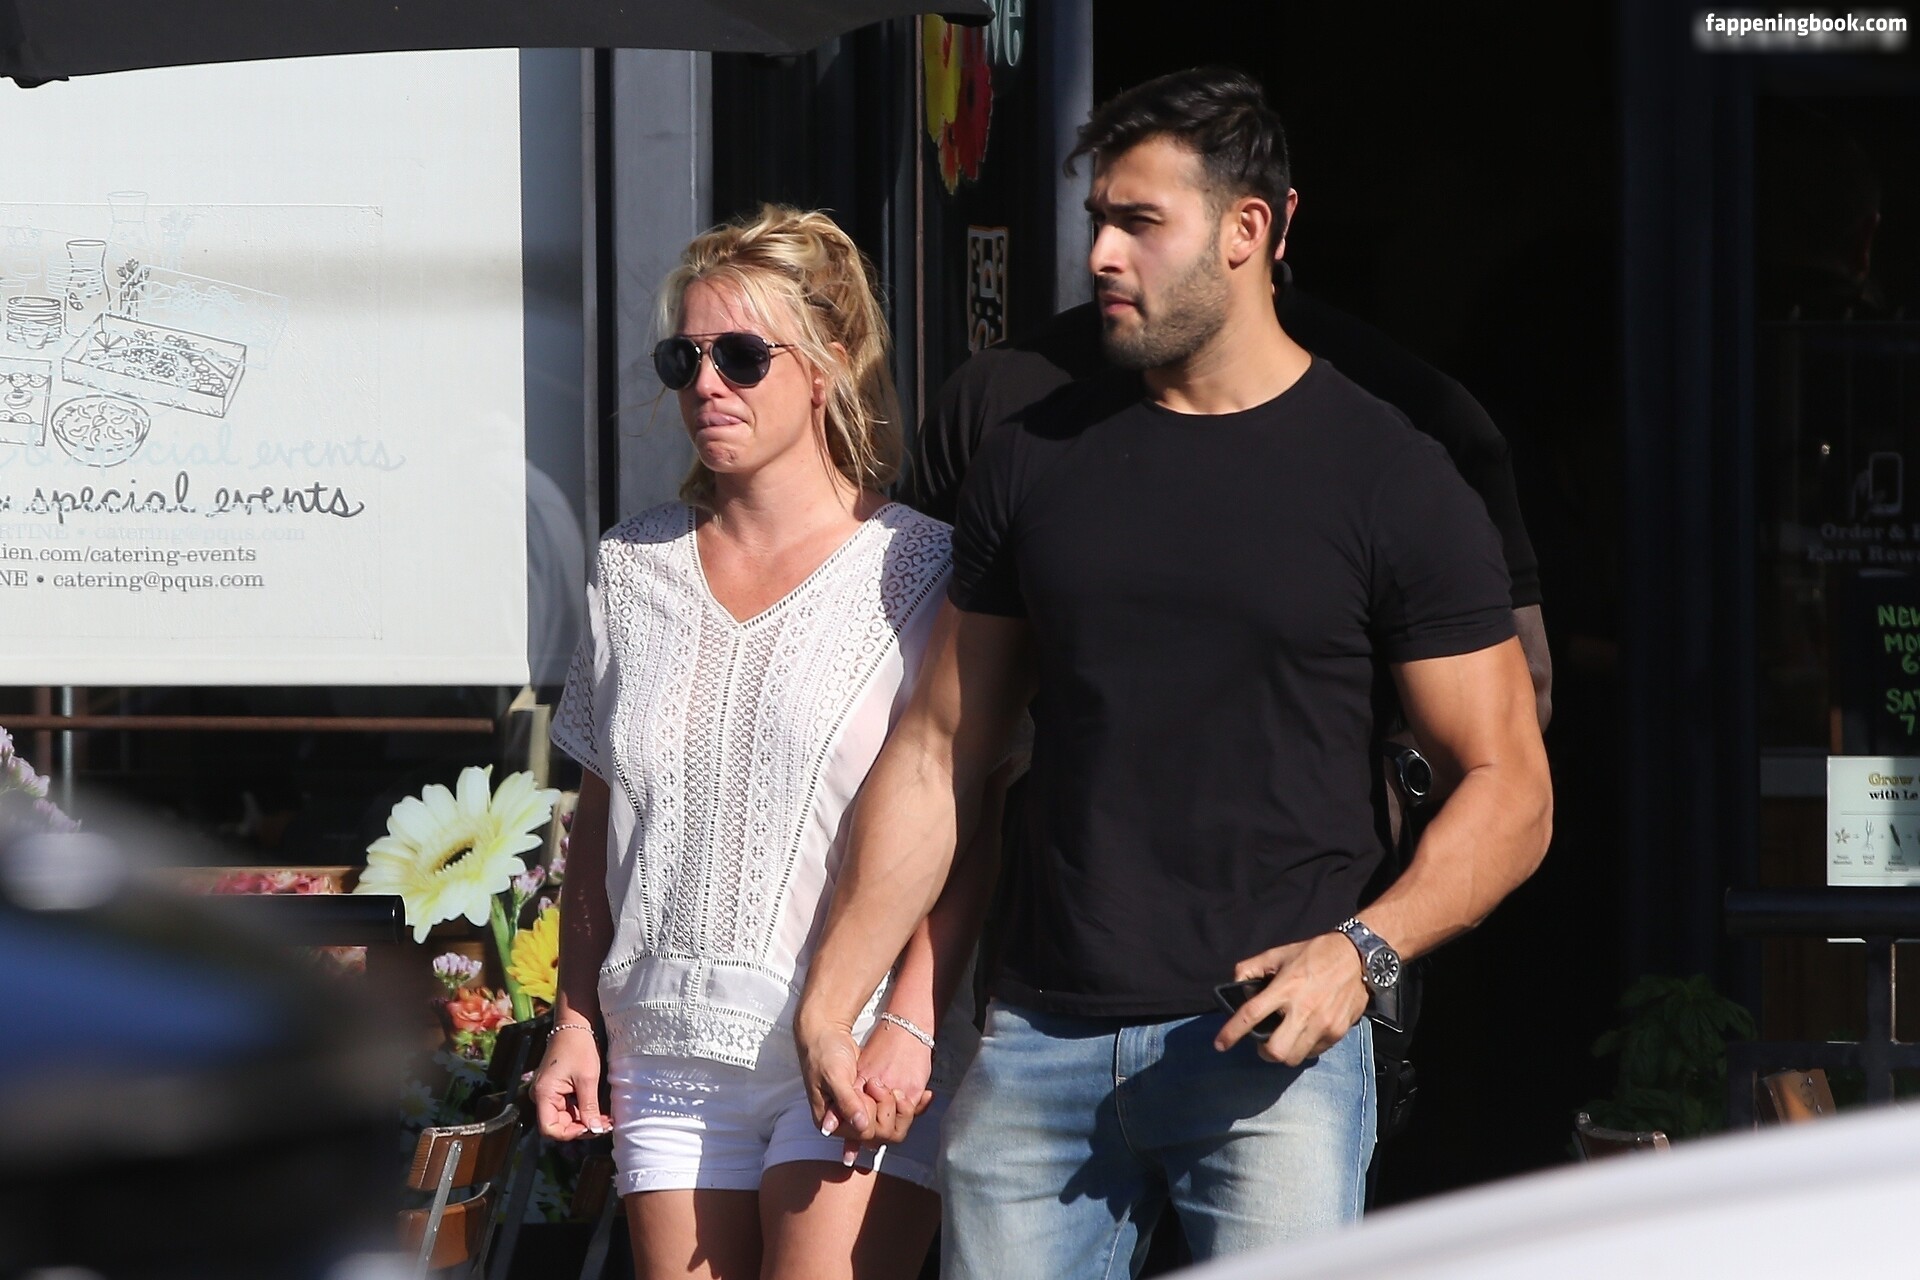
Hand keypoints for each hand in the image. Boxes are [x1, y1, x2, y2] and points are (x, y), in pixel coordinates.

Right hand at [530, 1026, 611, 1140]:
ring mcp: (548, 1093)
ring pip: (566, 1118)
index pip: (550, 1129)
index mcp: (544, 1094)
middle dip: (582, 1128)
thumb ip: (589, 1107)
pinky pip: (568, 1107)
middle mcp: (541, 1097)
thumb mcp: (587, 1079)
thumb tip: (595, 1130)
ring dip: (585, 1120)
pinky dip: (583, 1111)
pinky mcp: (556, 1090)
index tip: (591, 1128)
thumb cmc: (579, 1048)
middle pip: (558, 1125)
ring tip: (606, 1120)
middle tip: (605, 1126)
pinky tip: (598, 1111)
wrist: (575, 1025)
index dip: (570, 1134)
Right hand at [796, 1014, 927, 1166]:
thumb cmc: (824, 1054)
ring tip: (893, 1088)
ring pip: (887, 1123)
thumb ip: (847, 1102)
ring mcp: (859, 1111)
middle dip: (886, 1108)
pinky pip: (889, 1110)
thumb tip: (861, 1126)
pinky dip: (904, 1104)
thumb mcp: (834, 1077)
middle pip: (878, 1132)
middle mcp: (846, 1121)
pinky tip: (922, 1097)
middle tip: (878, 1084)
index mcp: (832, 1122)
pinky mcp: (870, 1101)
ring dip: (896, 1107)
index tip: (872, 1090)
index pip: (863, 1133)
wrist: (827, 1034)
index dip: (873, 1114)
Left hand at [1214, 933, 1369, 1066]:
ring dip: (1284, 1053)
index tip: (1220, 1044)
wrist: (1357, 957)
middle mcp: (1303, 1010)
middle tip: (1263, 1043)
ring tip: (1284, 1040)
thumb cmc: (1314, 954)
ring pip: (1294, 1057)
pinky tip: (1304, 1034)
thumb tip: (1235, 985)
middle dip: (1263, 1052)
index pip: (1251, 1015)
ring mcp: (1323, 1024)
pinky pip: (1314, 1052)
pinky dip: (1304, 1049)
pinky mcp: (1338, 1031)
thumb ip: (1251, 968)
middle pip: (1276, 1051)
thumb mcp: (1278, 954)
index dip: (1232, 1032)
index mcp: (1285, 988)